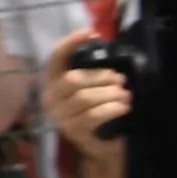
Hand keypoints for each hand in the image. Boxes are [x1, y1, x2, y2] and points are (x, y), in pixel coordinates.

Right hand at [43, 30, 132, 157]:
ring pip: (85, 98)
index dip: (71, 43)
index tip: (91, 32)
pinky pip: (95, 115)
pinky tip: (124, 107)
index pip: (56, 58)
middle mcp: (50, 99)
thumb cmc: (95, 110)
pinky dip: (113, 108)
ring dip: (110, 94)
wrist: (99, 145)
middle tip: (120, 80)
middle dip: (101, 77)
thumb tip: (97, 40)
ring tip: (126, 95)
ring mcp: (60, 117)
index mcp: (52, 82)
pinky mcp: (74, 131)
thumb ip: (90, 69)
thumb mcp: (91, 86)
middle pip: (73, 80)